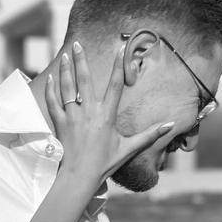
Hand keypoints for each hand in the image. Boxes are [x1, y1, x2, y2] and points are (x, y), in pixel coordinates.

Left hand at [45, 41, 173, 189]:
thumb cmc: (104, 164)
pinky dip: (51, 89)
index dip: (118, 66)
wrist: (79, 177)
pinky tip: (51, 78)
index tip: (119, 50)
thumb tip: (170, 126)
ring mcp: (72, 117)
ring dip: (66, 70)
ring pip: (67, 88)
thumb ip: (150, 135)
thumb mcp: (129, 148)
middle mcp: (89, 113)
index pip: (115, 86)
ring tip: (64, 54)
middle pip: (85, 80)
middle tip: (78, 44)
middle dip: (81, 60)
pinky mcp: (60, 124)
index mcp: (107, 116)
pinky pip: (53, 102)